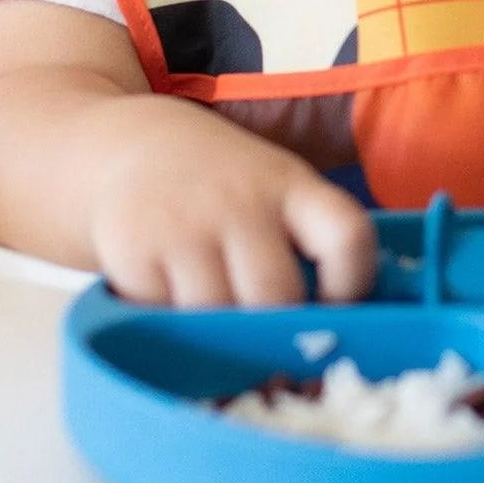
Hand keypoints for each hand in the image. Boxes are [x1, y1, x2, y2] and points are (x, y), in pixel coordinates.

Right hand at [88, 98, 377, 308]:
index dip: (354, 283)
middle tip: (264, 338)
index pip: (347, 235)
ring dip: (217, 335)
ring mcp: (184, 226)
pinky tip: (169, 300)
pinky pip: (163, 318)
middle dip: (275, 329)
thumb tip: (332, 331)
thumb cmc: (221, 185)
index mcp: (291, 185)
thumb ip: (305, 242)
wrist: (129, 144)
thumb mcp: (274, 187)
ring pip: (219, 319)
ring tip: (214, 319)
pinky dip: (168, 325)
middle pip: (278, 298)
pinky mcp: (133, 250)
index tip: (339, 308)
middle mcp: (240, 202)